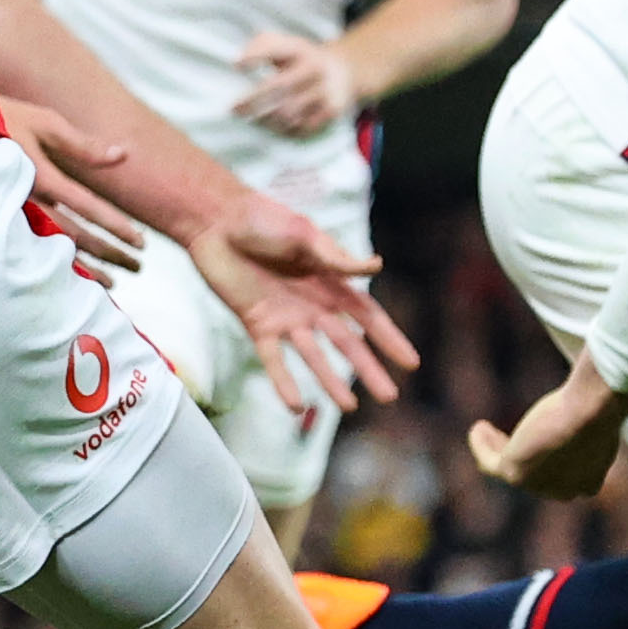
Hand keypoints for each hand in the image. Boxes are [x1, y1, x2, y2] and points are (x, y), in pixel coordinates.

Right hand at [3, 100, 144, 274]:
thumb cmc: (2, 119)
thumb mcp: (44, 122)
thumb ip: (82, 144)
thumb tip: (122, 155)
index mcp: (41, 176)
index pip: (87, 206)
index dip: (116, 225)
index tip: (140, 241)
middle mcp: (28, 202)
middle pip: (76, 236)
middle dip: (110, 253)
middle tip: (138, 266)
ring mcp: (13, 216)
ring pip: (54, 250)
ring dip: (87, 268)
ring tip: (115, 283)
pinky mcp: (2, 223)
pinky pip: (35, 253)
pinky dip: (58, 267)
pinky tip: (75, 278)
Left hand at [181, 191, 416, 414]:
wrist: (216, 221)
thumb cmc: (263, 221)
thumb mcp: (304, 236)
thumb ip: (336, 259)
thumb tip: (377, 266)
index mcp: (331, 282)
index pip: (368, 317)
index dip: (389, 339)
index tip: (411, 363)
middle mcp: (313, 305)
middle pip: (347, 343)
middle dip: (368, 369)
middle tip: (390, 397)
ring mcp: (286, 317)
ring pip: (314, 356)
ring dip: (330, 381)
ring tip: (349, 407)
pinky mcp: (257, 323)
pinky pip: (272, 358)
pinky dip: (283, 381)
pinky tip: (294, 405)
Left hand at [231, 32, 359, 135]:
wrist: (344, 72)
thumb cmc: (301, 60)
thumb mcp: (285, 45)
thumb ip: (260, 45)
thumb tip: (239, 63)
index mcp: (300, 49)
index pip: (274, 47)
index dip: (255, 56)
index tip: (237, 67)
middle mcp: (315, 68)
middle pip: (279, 86)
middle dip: (253, 100)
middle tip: (234, 109)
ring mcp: (325, 89)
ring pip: (288, 111)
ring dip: (266, 118)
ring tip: (254, 119)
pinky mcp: (331, 110)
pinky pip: (301, 126)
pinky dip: (283, 129)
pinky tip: (273, 125)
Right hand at [467, 353, 627, 499]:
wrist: (589, 414)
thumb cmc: (598, 411)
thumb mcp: (598, 421)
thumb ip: (589, 423)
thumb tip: (587, 406)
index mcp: (589, 482)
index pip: (562, 478)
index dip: (545, 459)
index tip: (536, 438)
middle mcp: (562, 491)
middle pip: (532, 476)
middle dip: (517, 456)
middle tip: (503, 436)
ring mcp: (537, 486)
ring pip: (508, 468)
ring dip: (495, 449)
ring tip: (485, 429)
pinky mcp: (515, 474)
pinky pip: (490, 462)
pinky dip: (481, 446)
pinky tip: (479, 427)